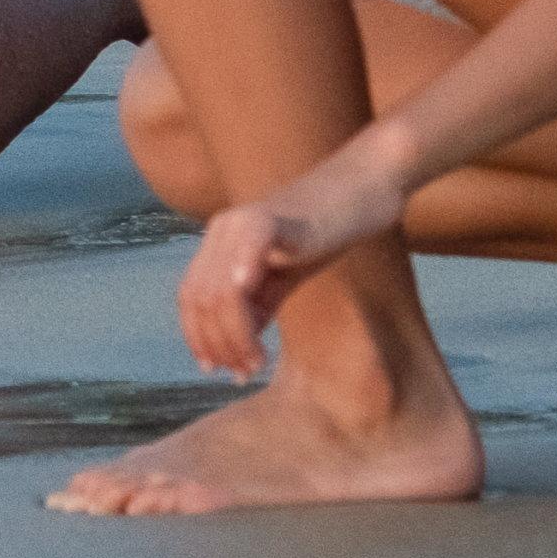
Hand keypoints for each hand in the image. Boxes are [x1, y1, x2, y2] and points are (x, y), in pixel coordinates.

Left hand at [173, 152, 406, 376]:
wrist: (366, 185)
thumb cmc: (328, 230)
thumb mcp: (285, 276)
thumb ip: (258, 307)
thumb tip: (236, 358)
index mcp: (219, 240)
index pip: (190, 298)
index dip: (199, 338)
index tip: (218, 370)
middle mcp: (222, 229)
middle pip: (200, 300)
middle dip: (219, 345)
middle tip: (245, 372)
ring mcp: (244, 221)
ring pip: (219, 291)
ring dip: (235, 335)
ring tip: (257, 362)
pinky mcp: (273, 219)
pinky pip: (246, 255)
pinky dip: (243, 292)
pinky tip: (255, 325)